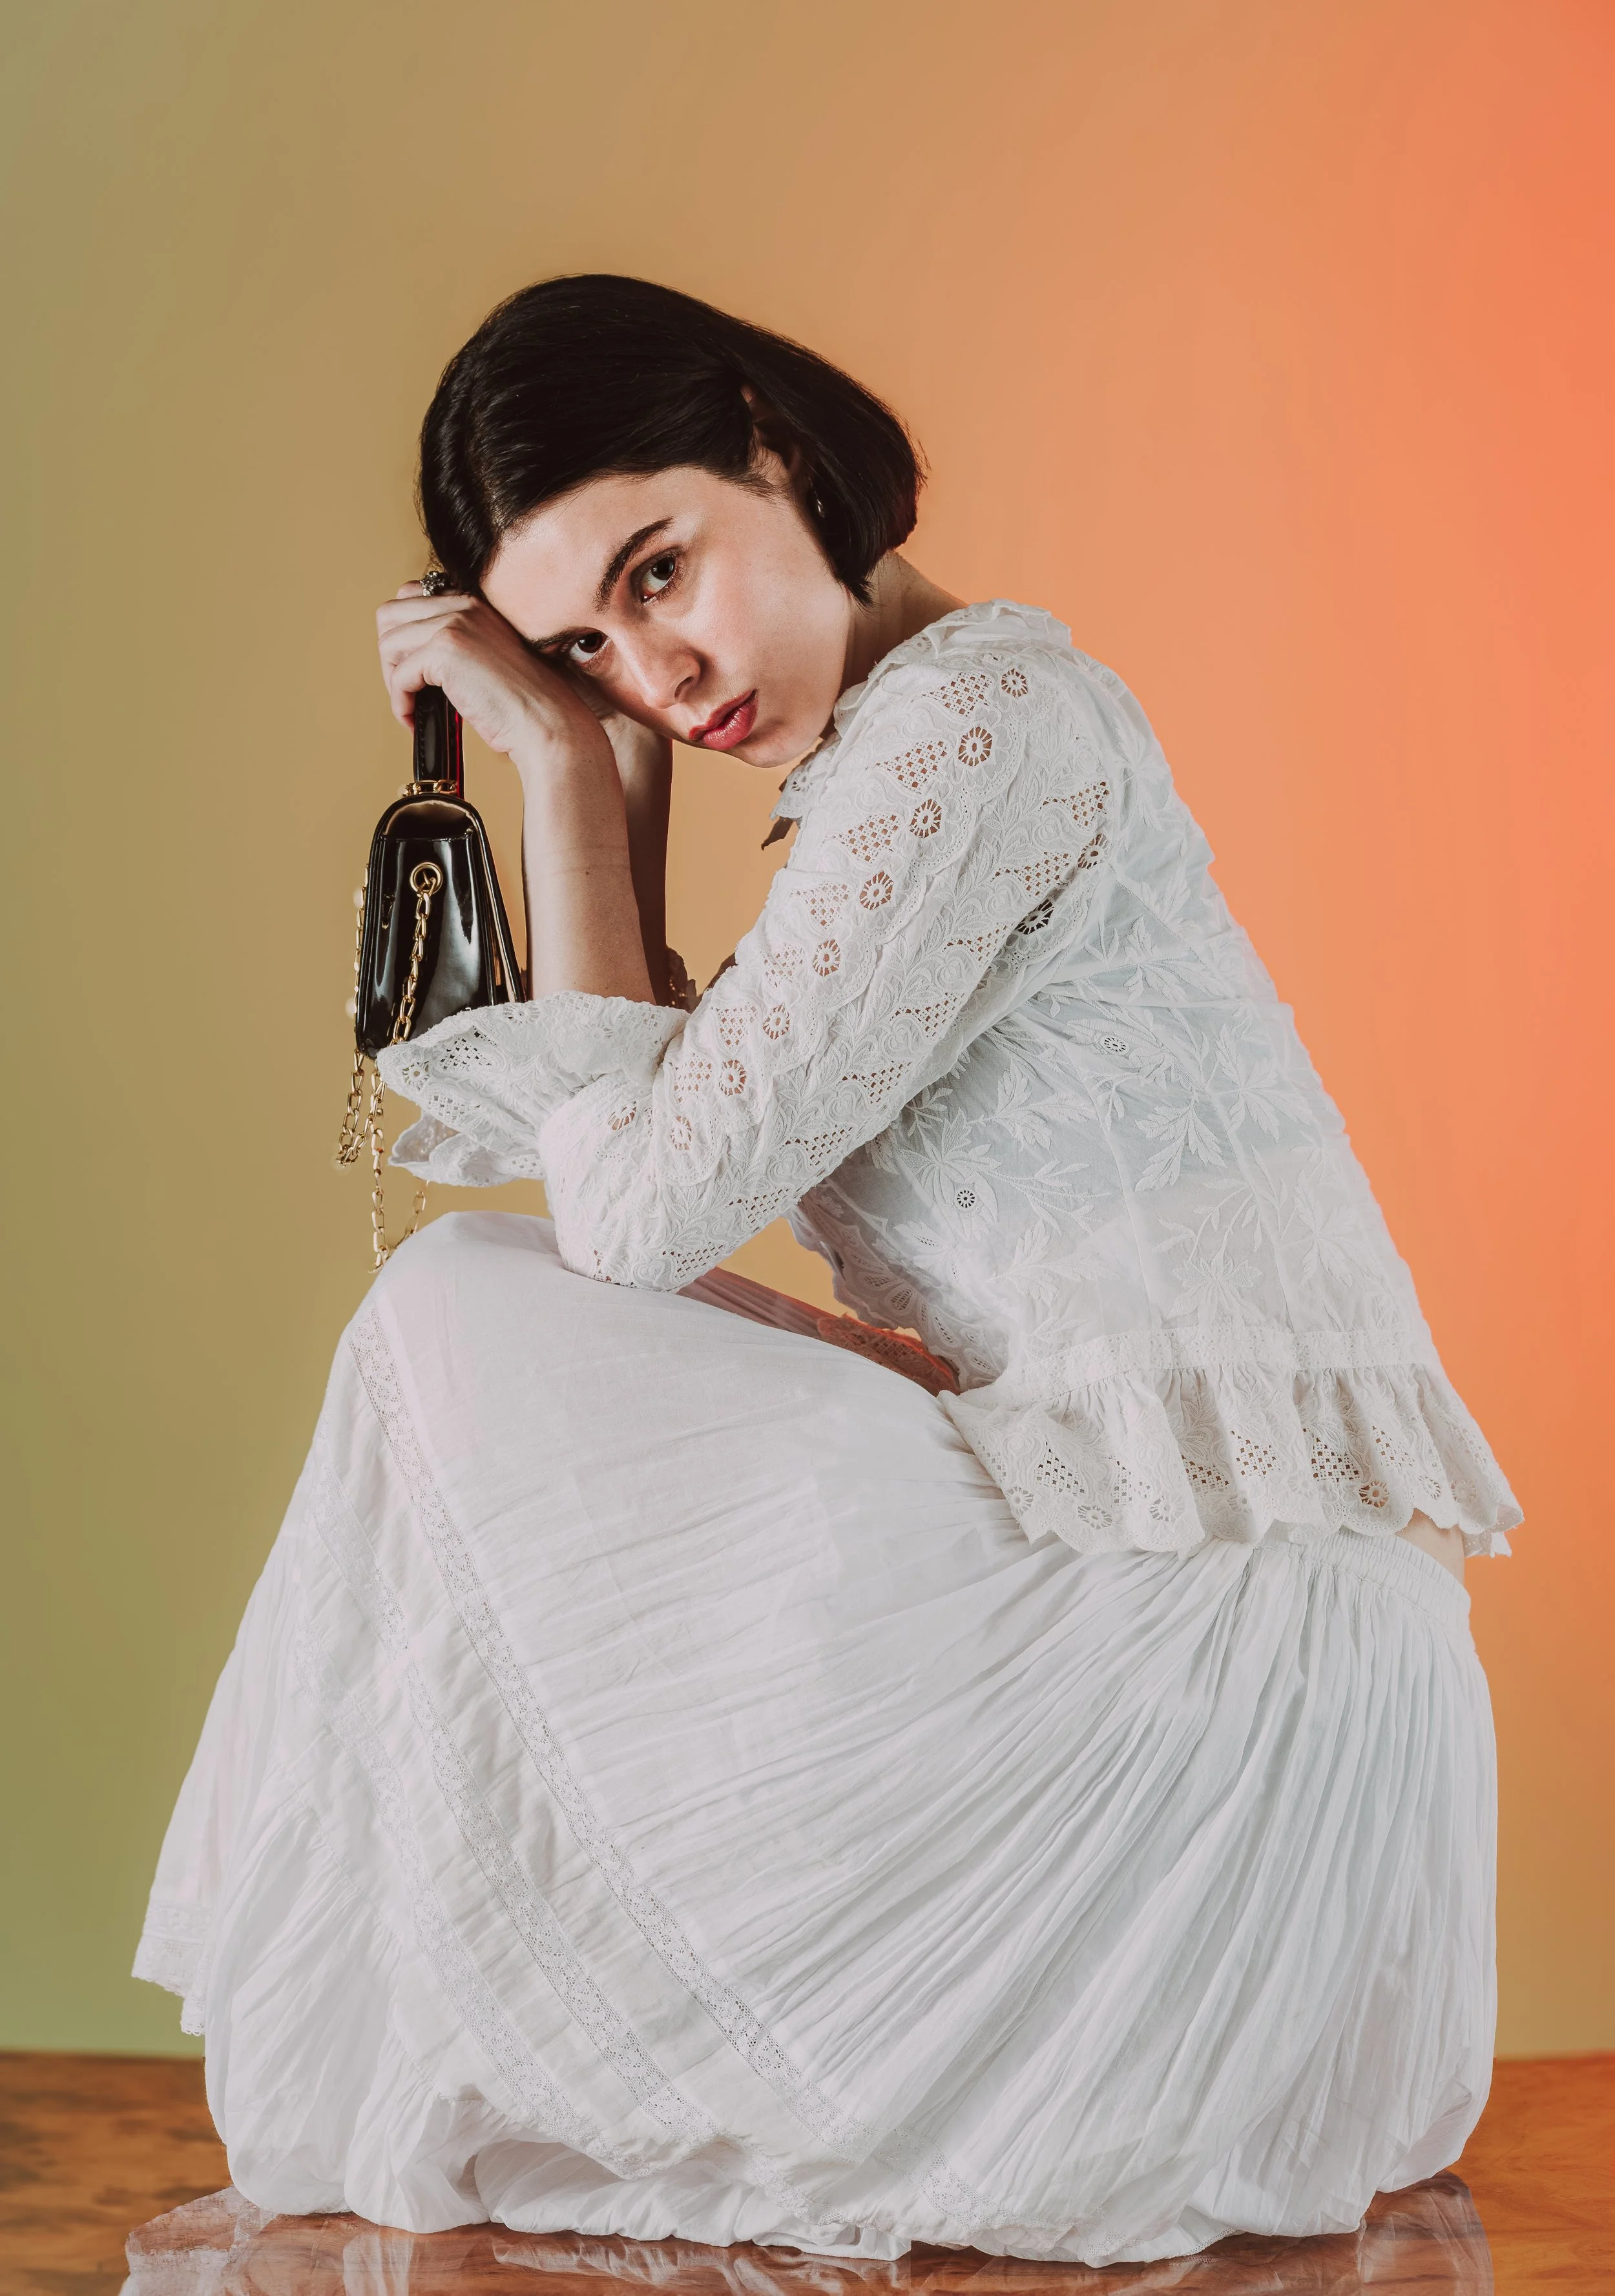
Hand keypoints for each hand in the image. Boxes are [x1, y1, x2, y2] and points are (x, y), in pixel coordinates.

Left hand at [375, 581, 611, 778]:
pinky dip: (400, 702)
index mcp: (473, 601)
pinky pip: (399, 674)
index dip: (402, 634)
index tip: (413, 669)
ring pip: (388, 644)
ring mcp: (453, 623)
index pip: (410, 596)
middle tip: (405, 688)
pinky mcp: (446, 651)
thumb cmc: (522, 701)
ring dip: (392, 681)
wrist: (545, 719)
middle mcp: (462, 604)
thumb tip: (408, 657)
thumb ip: (453, 643)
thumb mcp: (484, 657)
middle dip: (389, 655)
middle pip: (390, 614)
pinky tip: (414, 718)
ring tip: (409, 706)